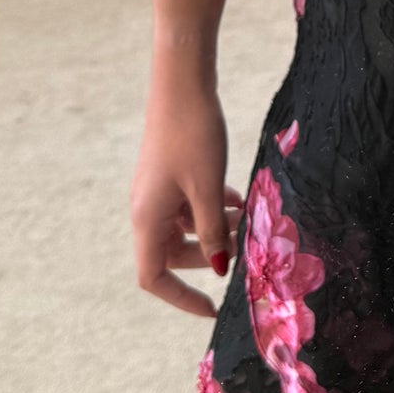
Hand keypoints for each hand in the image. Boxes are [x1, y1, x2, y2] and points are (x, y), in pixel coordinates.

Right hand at [130, 81, 244, 316]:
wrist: (182, 84)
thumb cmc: (193, 135)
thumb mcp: (208, 188)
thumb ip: (212, 230)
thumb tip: (217, 265)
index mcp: (147, 218)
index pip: (153, 277)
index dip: (180, 298)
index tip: (212, 308)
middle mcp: (146, 208)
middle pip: (172, 253)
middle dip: (208, 255)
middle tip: (244, 247)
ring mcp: (157, 190)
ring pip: (184, 226)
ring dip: (215, 228)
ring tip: (247, 217)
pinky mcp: (169, 172)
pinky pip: (188, 203)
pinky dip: (212, 207)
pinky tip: (238, 198)